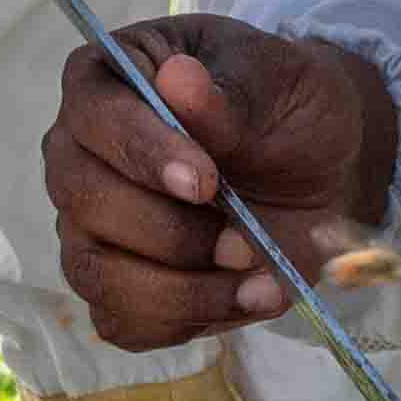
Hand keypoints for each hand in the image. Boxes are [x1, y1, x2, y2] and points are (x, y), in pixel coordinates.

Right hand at [41, 18, 400, 349]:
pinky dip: (187, 321)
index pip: (93, 116)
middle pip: (84, 201)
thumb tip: (179, 78)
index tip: (205, 182)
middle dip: (171, 232)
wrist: (320, 164)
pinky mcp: (118, 286)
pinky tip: (245, 299)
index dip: (141, 153)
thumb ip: (229, 92)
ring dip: (182, 290)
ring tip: (258, 279)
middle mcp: (80, 155)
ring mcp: (91, 226)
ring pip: (96, 272)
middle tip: (245, 240)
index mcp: (108, 81)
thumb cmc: (286, 104)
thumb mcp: (280, 80)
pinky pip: (123, 322)